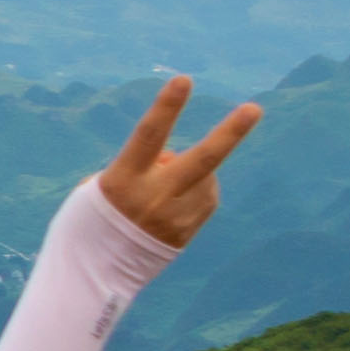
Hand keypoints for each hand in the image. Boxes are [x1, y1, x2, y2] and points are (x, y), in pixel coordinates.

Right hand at [93, 75, 264, 251]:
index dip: (166, 107)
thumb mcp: (104, 183)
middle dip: (230, 133)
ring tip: (161, 189)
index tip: (184, 80)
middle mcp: (153, 198)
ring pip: (203, 176)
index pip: (149, 136)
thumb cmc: (95, 214)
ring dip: (191, 172)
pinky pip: (205, 197)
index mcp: (124, 180)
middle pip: (201, 160)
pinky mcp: (188, 232)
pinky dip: (195, 191)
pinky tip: (172, 203)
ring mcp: (175, 217)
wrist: (95, 270)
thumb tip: (176, 156)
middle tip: (254, 108)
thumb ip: (143, 164)